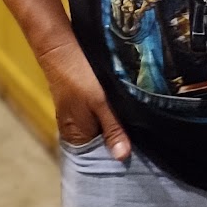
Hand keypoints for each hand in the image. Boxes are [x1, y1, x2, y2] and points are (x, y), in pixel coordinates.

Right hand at [37, 39, 130, 159]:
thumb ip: (112, 128)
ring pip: (101, 130)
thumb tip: (123, 158)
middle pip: (101, 145)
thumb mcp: (99, 102)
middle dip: (120, 143)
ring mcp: (77, 117)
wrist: (59, 46)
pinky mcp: (81, 104)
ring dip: (117, 128)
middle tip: (148, 144)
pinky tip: (127, 112)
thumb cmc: (78, 76)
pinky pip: (100, 118)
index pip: (99, 158)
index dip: (117, 158)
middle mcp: (74, 132)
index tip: (141, 159)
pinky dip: (112, 117)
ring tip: (142, 130)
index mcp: (76, 138)